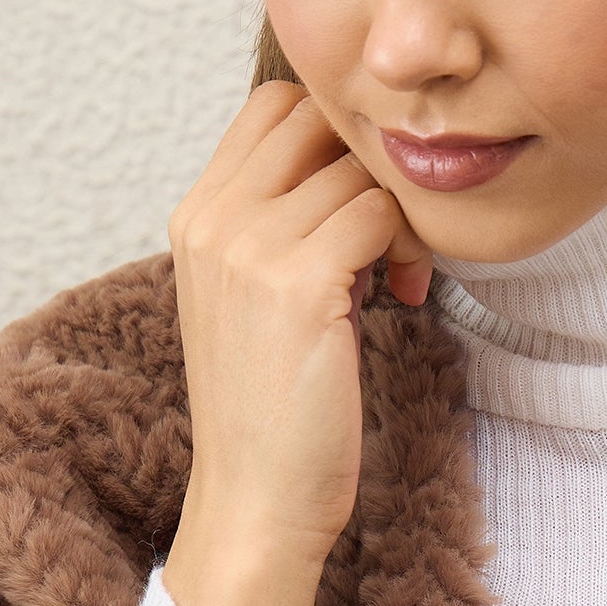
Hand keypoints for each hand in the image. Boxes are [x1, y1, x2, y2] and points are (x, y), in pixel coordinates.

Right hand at [161, 83, 432, 605]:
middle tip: (391, 239)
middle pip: (321, 117)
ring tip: (397, 284)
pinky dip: (408, 252)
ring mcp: (250, 245)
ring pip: (362, 169)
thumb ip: (283, 224)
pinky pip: (382, 214)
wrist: (257, 499)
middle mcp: (214, 217)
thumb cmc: (273, 406)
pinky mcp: (298, 281)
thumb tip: (359, 166)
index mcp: (198, 214)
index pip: (277, 105)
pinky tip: (400, 303)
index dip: (338, 139)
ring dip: (401, 220)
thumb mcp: (257, 296)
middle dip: (373, 168)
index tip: (361, 208)